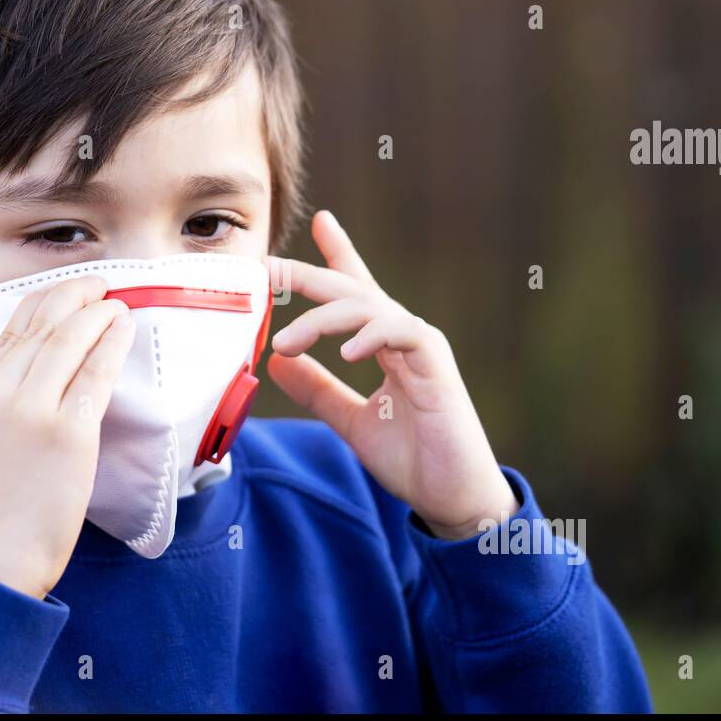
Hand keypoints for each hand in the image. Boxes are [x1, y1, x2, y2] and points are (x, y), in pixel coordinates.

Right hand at [0, 275, 134, 598]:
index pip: (8, 331)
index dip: (43, 305)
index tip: (68, 295)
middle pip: (41, 326)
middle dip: (74, 297)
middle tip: (99, 285)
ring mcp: (30, 410)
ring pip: (69, 341)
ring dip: (97, 314)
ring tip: (117, 303)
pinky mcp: (68, 432)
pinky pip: (95, 374)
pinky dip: (112, 345)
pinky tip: (124, 328)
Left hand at [266, 211, 518, 539]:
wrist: (454, 499)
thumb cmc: (413, 460)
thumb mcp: (351, 421)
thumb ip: (319, 389)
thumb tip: (277, 360)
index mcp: (384, 346)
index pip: (356, 292)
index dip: (338, 255)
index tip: (320, 221)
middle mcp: (402, 337)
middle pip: (352, 290)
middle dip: (307, 275)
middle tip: (266, 268)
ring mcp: (420, 346)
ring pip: (367, 307)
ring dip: (320, 320)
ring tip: (283, 343)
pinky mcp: (436, 365)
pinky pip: (401, 333)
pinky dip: (370, 336)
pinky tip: (345, 353)